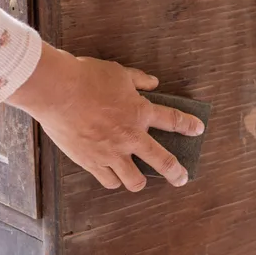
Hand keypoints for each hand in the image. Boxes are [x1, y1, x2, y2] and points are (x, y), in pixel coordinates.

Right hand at [8, 43, 204, 191]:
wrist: (57, 91)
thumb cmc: (86, 78)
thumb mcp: (117, 73)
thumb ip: (138, 80)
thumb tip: (153, 83)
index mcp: (139, 112)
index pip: (173, 120)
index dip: (188, 125)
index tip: (197, 130)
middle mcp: (130, 137)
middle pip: (162, 161)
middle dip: (176, 172)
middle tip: (182, 178)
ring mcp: (111, 153)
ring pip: (134, 181)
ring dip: (139, 181)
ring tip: (139, 180)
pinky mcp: (91, 162)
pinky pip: (108, 180)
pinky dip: (112, 179)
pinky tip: (111, 176)